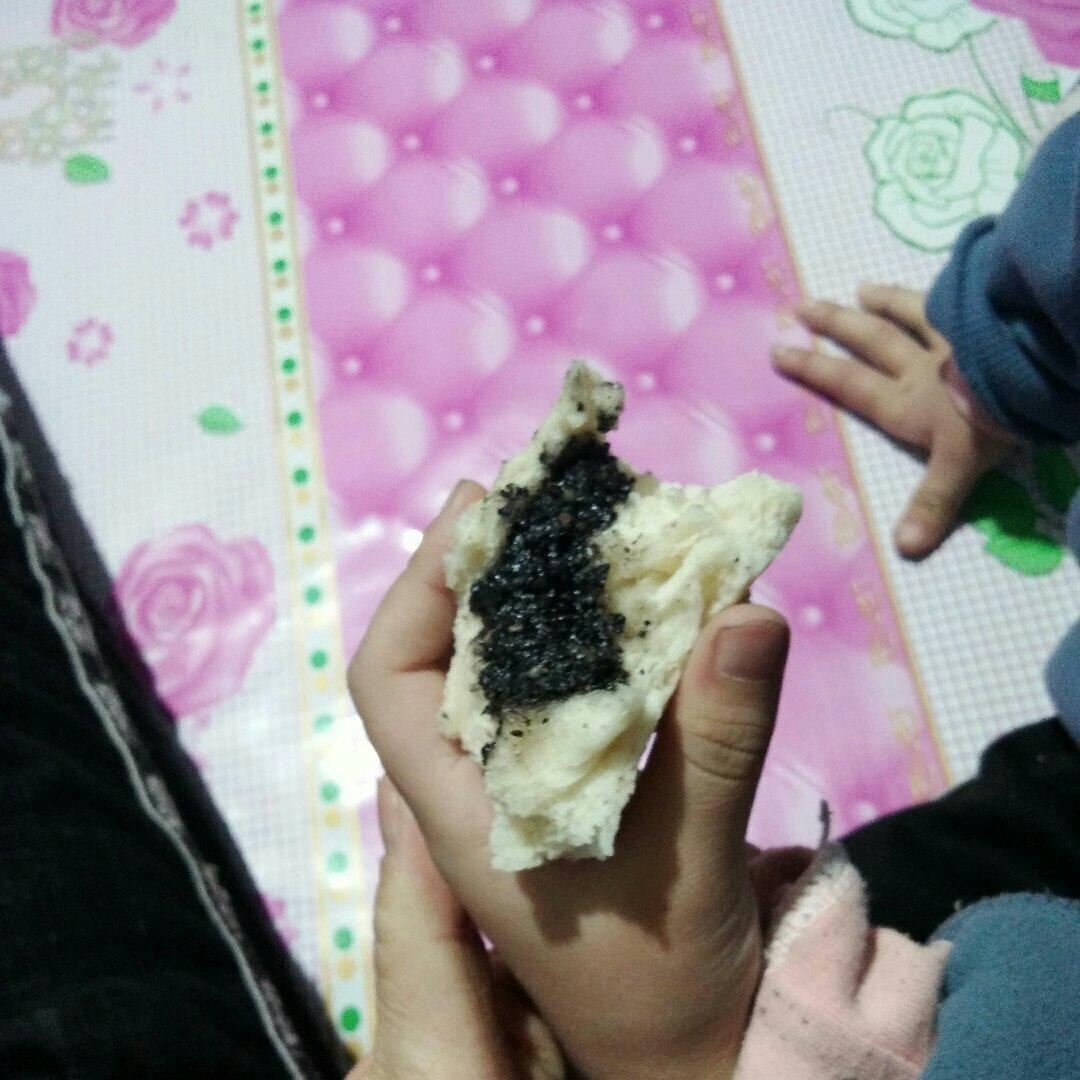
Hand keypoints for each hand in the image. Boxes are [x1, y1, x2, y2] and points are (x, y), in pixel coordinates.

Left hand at [349, 481, 790, 1079]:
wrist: (690, 1053)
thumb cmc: (662, 984)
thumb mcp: (689, 862)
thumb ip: (717, 742)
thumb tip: (749, 610)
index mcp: (461, 809)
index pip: (388, 680)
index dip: (421, 587)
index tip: (479, 511)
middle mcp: (482, 784)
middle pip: (452, 654)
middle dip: (492, 570)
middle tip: (547, 497)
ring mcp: (530, 781)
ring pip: (519, 667)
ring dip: (554, 598)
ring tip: (599, 530)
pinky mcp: (582, 781)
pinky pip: (578, 692)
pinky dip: (608, 640)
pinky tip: (649, 606)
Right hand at [772, 284, 1013, 557]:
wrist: (1030, 365)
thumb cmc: (993, 417)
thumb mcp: (960, 466)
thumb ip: (932, 503)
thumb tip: (904, 548)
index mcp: (907, 403)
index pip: (850, 384)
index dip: (813, 369)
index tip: (779, 351)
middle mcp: (920, 367)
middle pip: (871, 342)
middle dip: (834, 326)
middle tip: (801, 306)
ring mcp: (952, 339)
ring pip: (910, 316)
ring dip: (884, 302)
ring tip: (861, 289)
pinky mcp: (982, 319)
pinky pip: (955, 299)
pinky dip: (940, 289)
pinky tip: (942, 275)